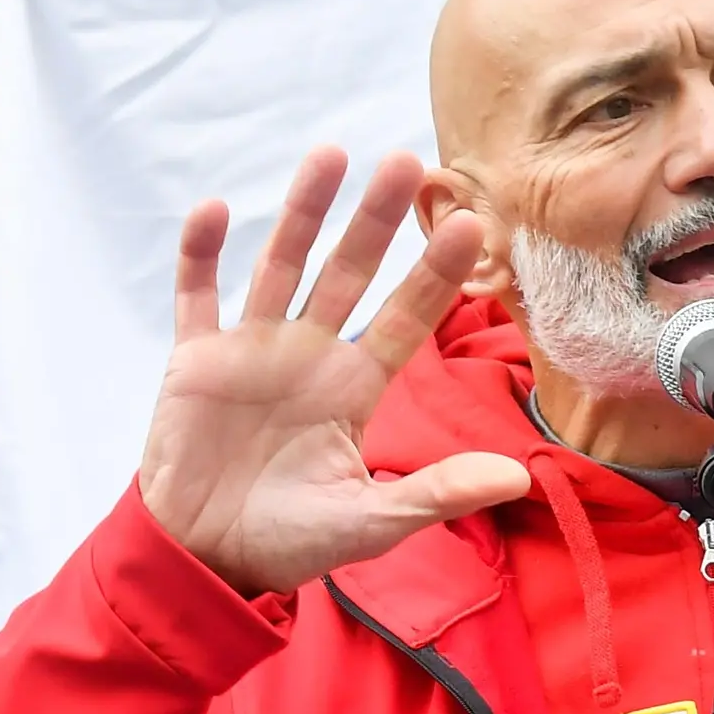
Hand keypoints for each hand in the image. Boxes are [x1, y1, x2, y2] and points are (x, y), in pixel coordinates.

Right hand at [136, 147, 527, 597]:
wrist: (202, 559)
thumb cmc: (287, 542)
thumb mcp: (368, 524)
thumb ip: (435, 494)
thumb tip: (518, 476)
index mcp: (354, 389)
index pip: (406, 319)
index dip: (435, 275)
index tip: (471, 225)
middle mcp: (308, 355)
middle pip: (349, 274)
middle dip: (375, 221)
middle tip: (407, 163)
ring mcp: (251, 351)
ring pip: (280, 267)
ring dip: (302, 213)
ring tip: (329, 155)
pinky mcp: (195, 361)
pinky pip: (197, 296)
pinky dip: (201, 254)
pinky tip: (213, 210)